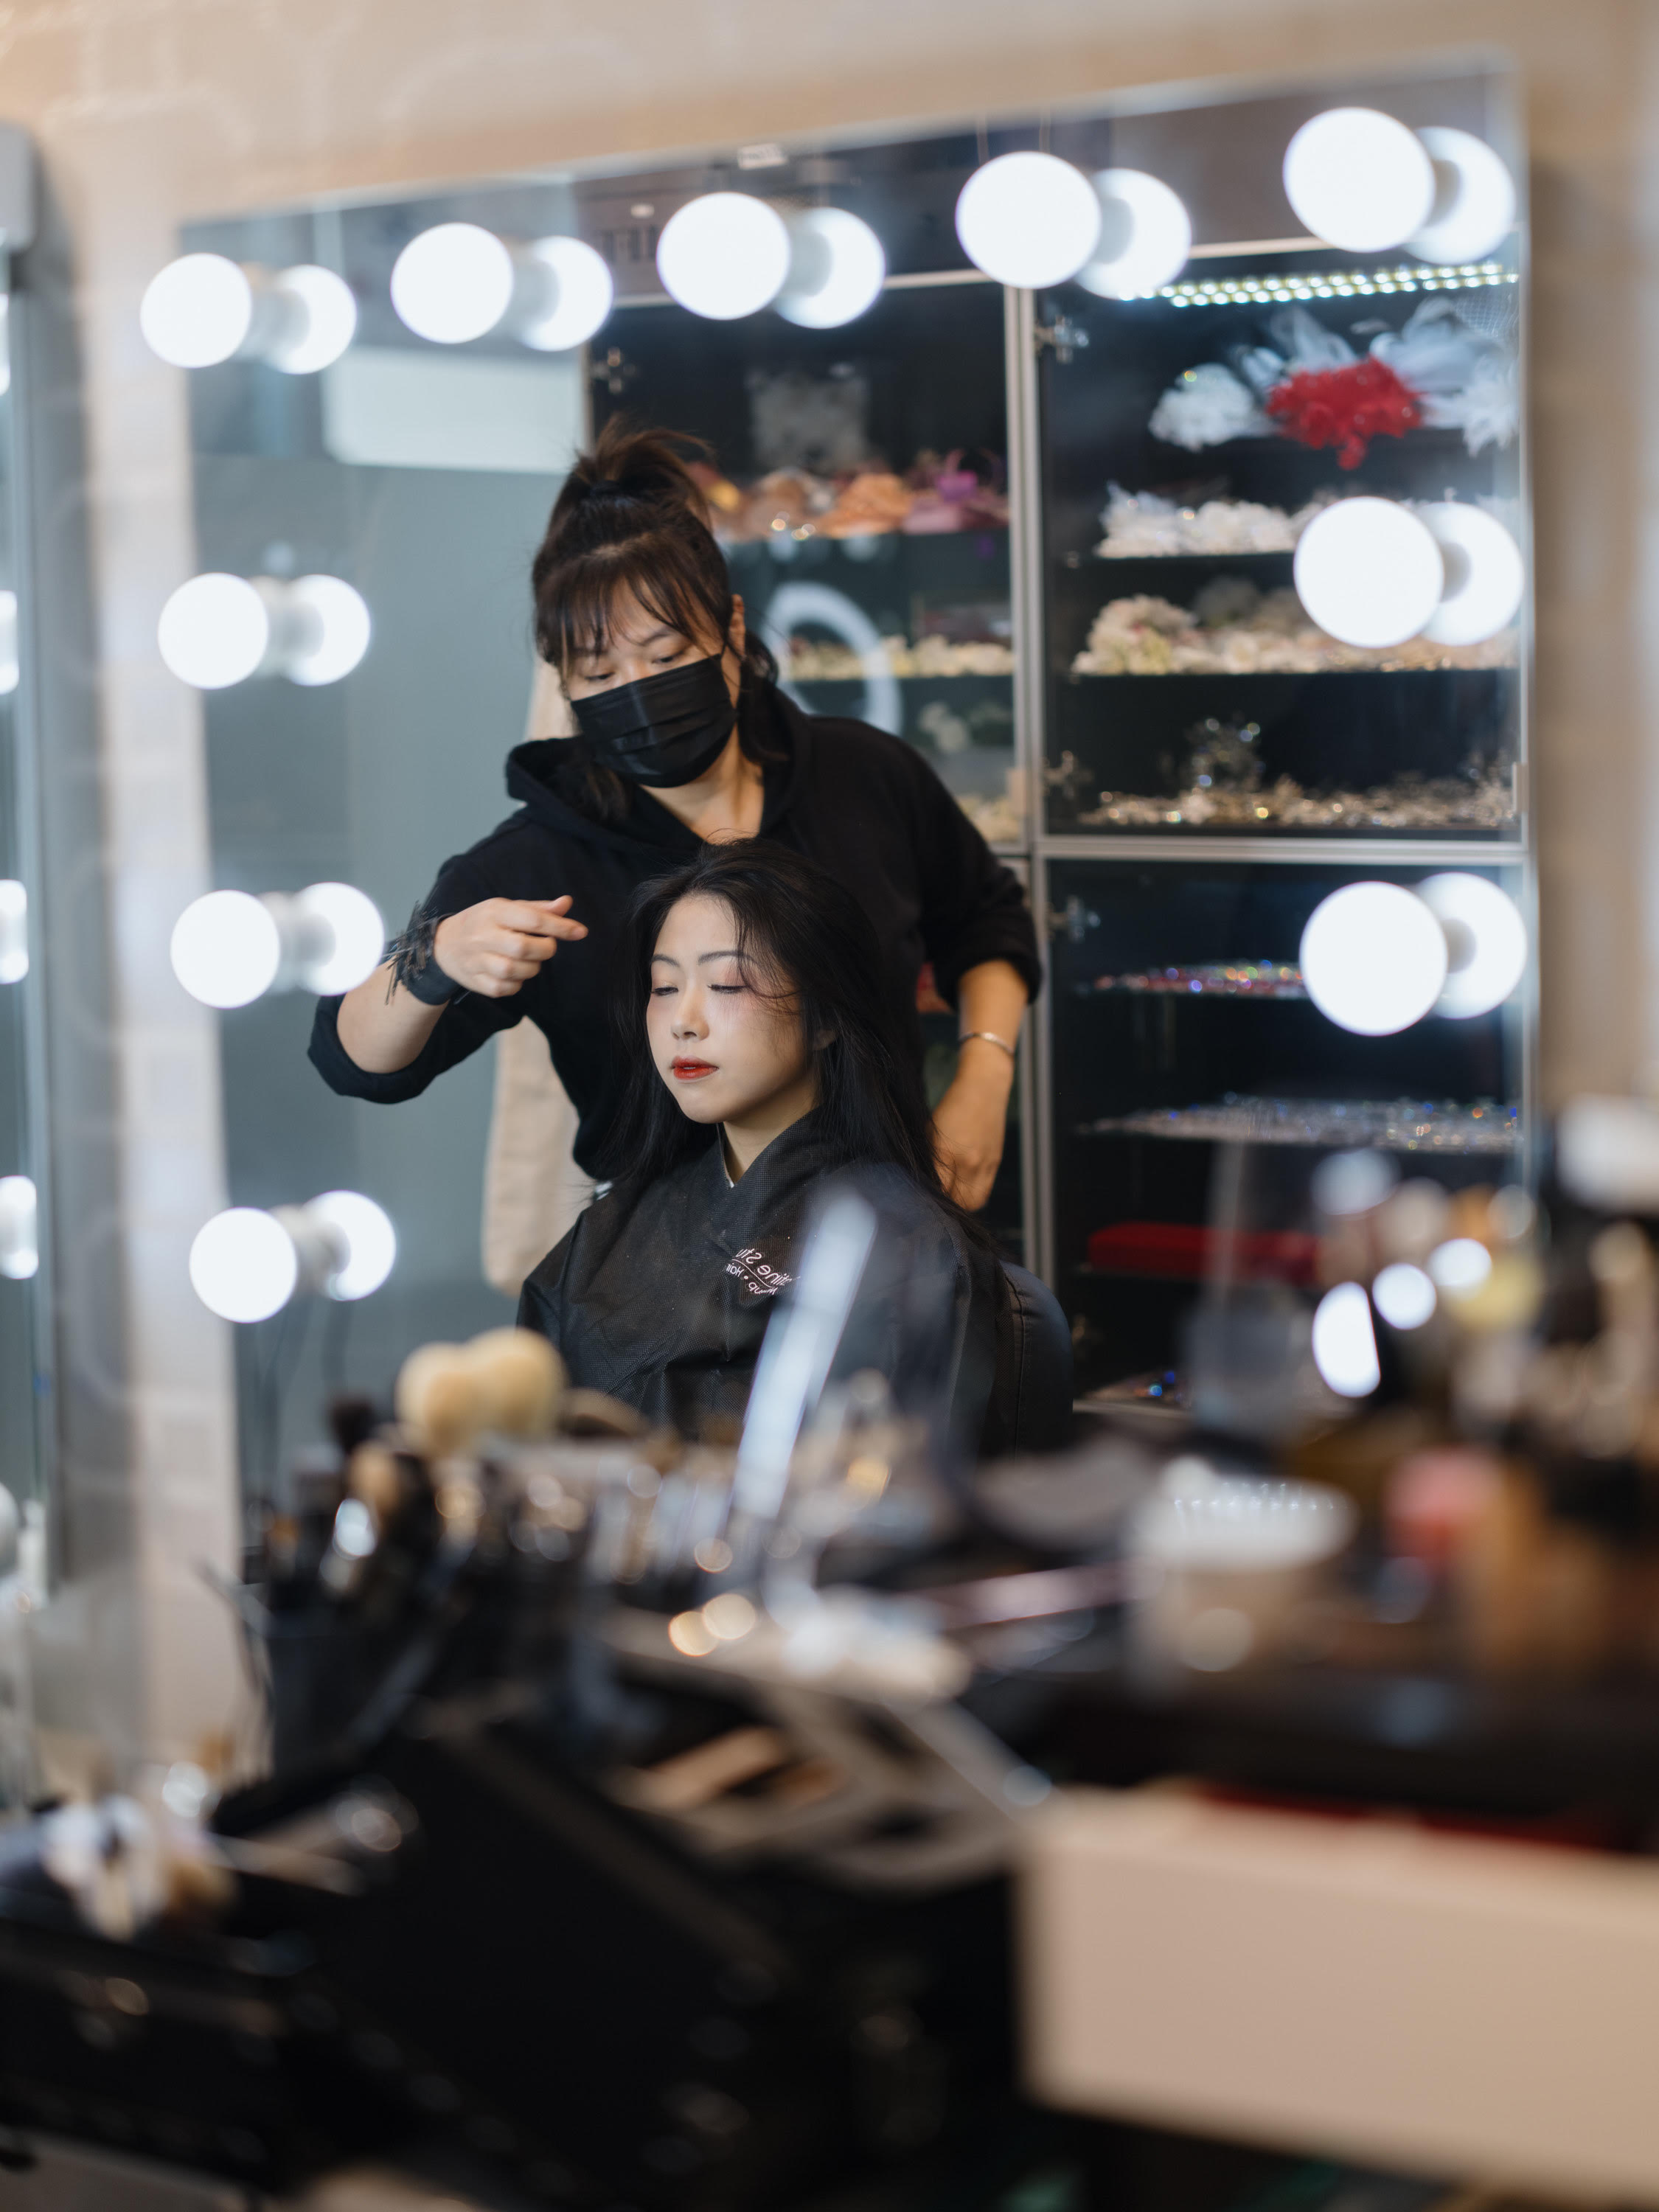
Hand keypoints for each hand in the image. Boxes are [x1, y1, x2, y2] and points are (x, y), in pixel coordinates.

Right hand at [430, 896, 586, 999]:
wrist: (443, 944)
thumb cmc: (485, 923)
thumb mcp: (507, 909)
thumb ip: (538, 909)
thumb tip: (567, 904)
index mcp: (494, 912)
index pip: (532, 919)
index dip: (560, 926)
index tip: (581, 932)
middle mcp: (483, 935)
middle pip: (524, 948)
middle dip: (545, 950)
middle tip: (546, 946)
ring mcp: (477, 960)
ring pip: (515, 971)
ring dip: (532, 968)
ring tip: (529, 960)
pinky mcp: (475, 982)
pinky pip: (505, 988)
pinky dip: (517, 984)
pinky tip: (515, 974)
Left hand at [932, 1051, 1012, 1211]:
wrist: (984, 1087)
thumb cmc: (952, 1106)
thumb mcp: (931, 1130)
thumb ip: (927, 1158)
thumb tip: (919, 1181)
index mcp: (947, 1152)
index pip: (937, 1191)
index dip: (929, 1199)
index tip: (920, 1200)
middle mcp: (968, 1162)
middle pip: (956, 1202)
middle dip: (945, 1206)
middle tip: (935, 1201)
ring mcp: (985, 1164)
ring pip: (973, 1202)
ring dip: (961, 1205)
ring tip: (950, 1198)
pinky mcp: (995, 1162)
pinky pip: (985, 1192)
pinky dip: (973, 1196)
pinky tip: (963, 1190)